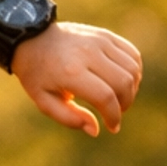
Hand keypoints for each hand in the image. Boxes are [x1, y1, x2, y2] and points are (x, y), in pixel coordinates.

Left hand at [13, 21, 141, 136]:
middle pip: (123, 82)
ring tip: (119, 98)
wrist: (32, 39)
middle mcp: (88, 54)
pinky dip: (134, 71)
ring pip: (132, 68)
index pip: (105, 97)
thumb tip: (95, 130)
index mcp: (71, 72)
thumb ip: (68, 118)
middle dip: (125, 104)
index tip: (112, 127)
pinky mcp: (106, 35)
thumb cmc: (37, 75)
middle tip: (116, 112)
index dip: (114, 116)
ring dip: (132, 89)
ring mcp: (99, 41)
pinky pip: (132, 54)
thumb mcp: (43, 101)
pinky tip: (123, 81)